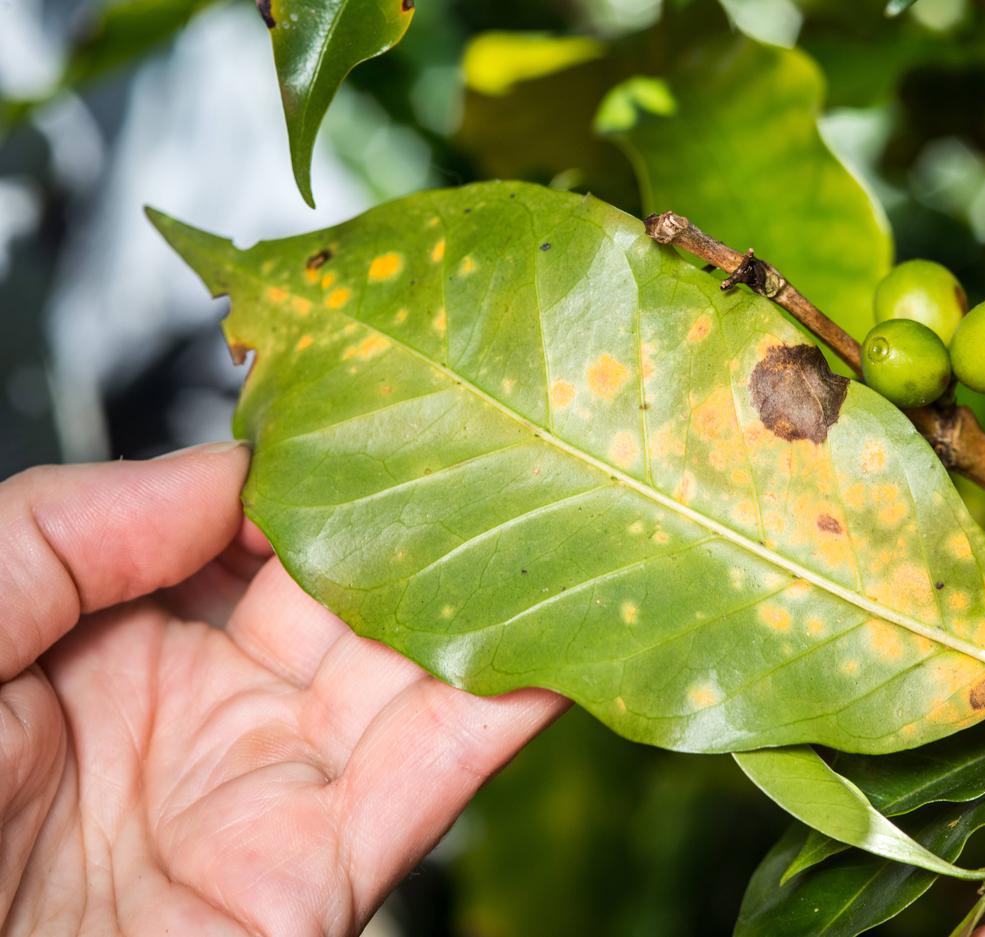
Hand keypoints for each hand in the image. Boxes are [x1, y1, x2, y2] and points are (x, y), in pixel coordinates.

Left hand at [0, 444, 565, 935]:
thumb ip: (67, 529)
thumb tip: (229, 469)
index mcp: (107, 640)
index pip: (245, 527)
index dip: (310, 469)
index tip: (370, 409)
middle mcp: (204, 709)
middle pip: (347, 592)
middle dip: (420, 517)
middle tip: (494, 437)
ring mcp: (270, 791)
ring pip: (412, 672)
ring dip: (487, 597)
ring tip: (553, 510)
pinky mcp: (318, 882)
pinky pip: (431, 780)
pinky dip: (508, 711)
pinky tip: (558, 638)